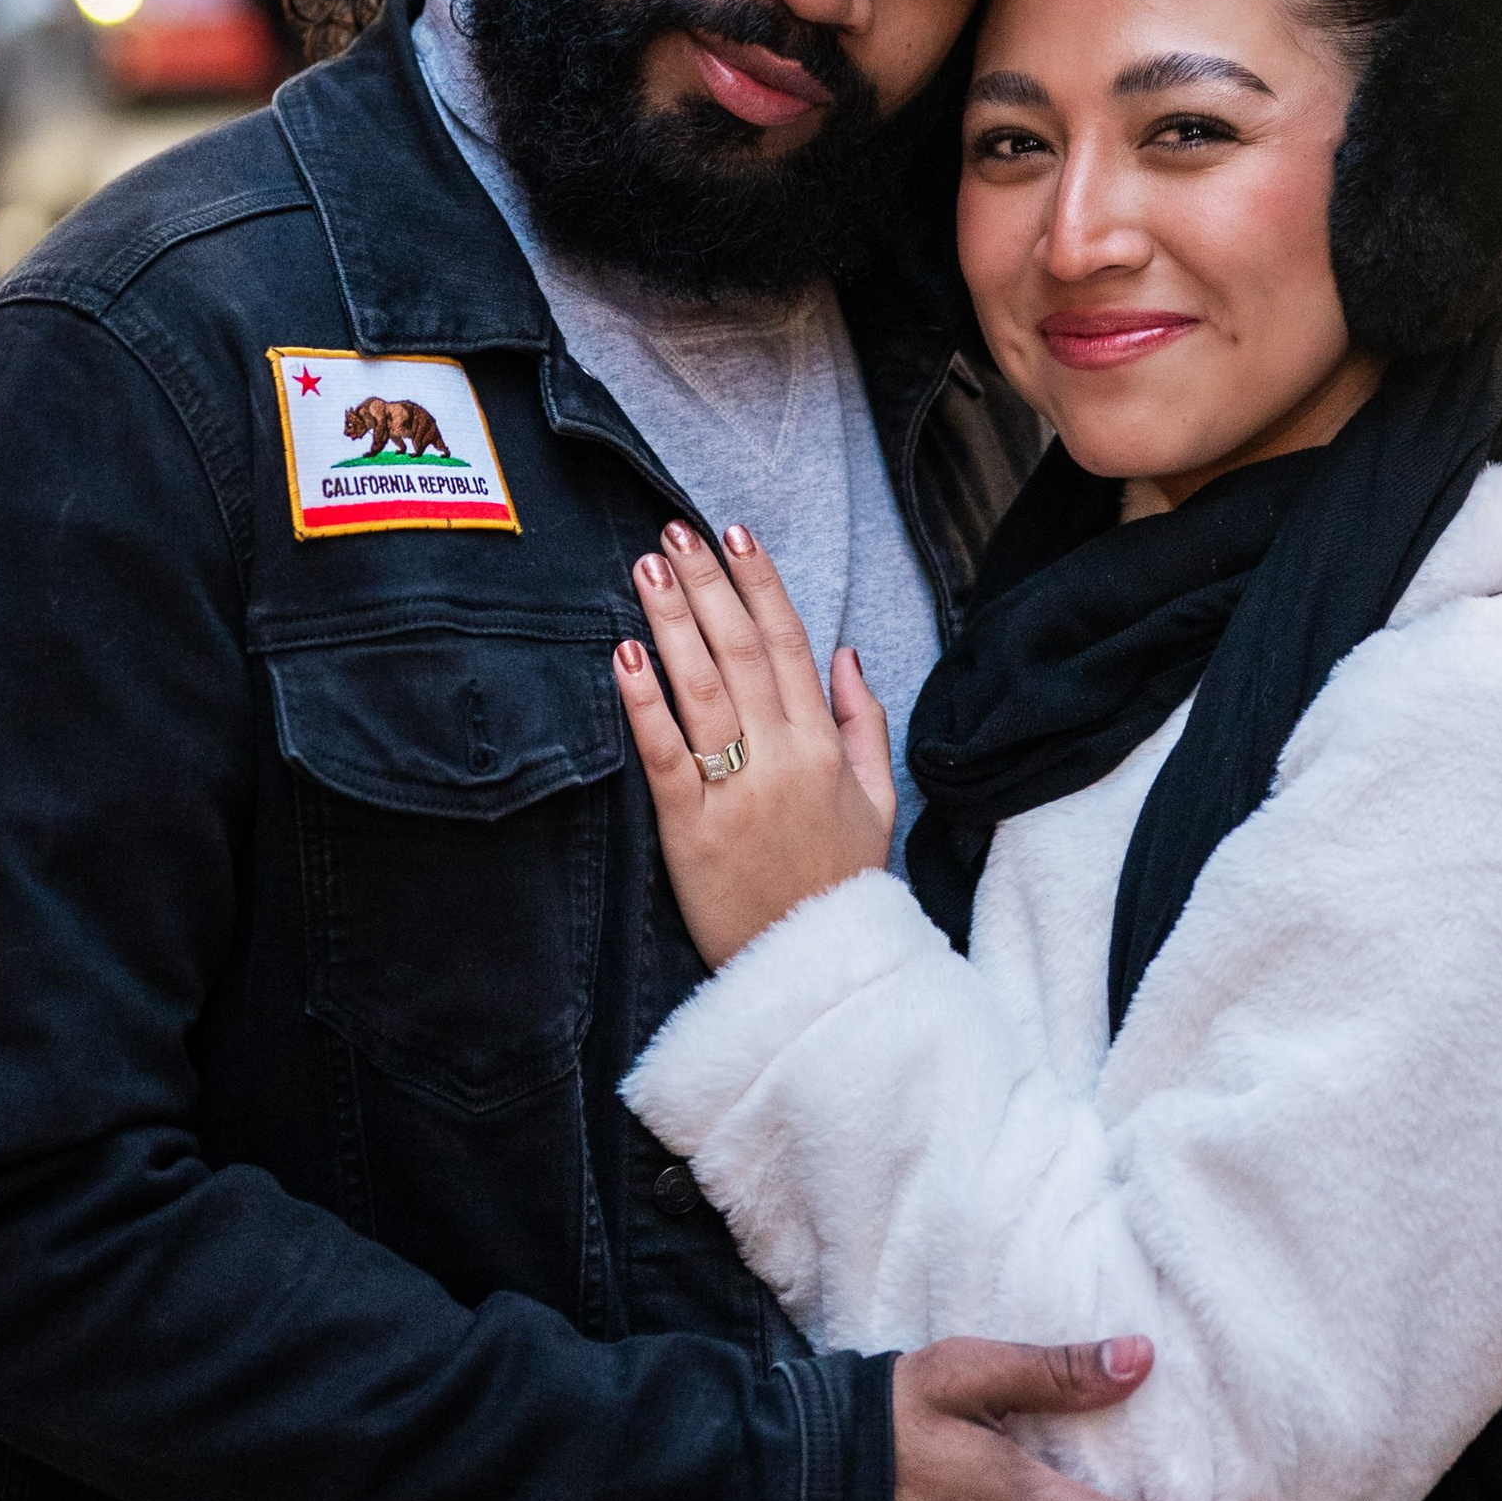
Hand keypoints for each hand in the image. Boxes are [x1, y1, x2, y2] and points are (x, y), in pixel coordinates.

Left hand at [613, 521, 896, 967]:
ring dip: (673, 622)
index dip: (760, 585)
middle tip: (674, 531)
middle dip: (708, 584)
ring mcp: (737, 792)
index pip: (790, 645)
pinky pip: (667, 755)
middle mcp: (783, 757)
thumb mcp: (876, 799)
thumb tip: (844, 654)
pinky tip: (625, 656)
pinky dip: (645, 704)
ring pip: (702, 689)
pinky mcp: (693, 830)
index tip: (734, 534)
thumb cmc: (839, 883)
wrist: (817, 970)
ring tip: (647, 569)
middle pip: (741, 652)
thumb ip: (863, 722)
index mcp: (825, 746)